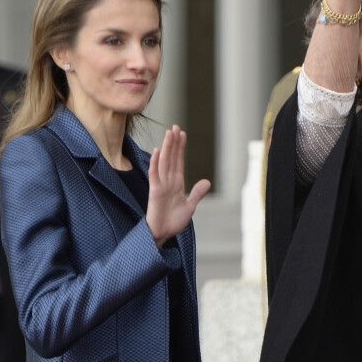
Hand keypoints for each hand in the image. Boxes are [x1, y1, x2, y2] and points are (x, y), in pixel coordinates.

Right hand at [146, 125, 209, 246]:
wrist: (162, 234)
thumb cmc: (173, 222)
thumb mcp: (190, 206)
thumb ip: (197, 193)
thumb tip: (207, 181)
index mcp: (176, 184)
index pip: (178, 162)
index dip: (180, 148)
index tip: (182, 134)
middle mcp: (168, 181)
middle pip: (171, 158)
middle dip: (174, 142)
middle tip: (176, 126)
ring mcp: (161, 185)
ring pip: (164, 162)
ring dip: (166, 148)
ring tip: (169, 133)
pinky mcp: (154, 191)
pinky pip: (155, 175)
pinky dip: (155, 163)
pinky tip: (156, 152)